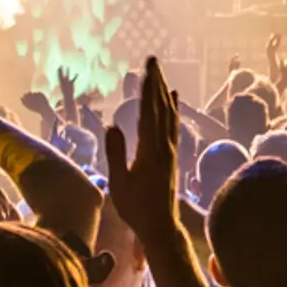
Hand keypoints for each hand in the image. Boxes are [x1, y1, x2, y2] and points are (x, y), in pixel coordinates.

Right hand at [106, 57, 189, 253]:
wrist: (161, 226)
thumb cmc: (136, 208)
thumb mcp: (119, 183)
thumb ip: (116, 154)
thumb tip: (112, 125)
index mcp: (151, 151)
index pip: (149, 112)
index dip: (147, 89)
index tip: (146, 69)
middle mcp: (165, 146)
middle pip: (162, 108)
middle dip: (157, 83)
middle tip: (153, 60)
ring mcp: (171, 150)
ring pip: (170, 115)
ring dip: (165, 92)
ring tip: (160, 74)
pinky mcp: (173, 155)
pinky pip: (174, 125)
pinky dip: (174, 109)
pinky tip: (174, 99)